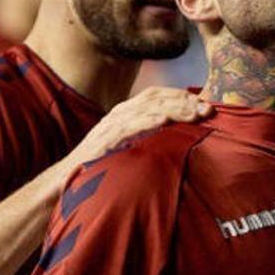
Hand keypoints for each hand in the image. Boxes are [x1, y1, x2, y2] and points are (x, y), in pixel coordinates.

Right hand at [69, 87, 212, 164]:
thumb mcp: (128, 145)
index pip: (157, 95)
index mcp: (126, 112)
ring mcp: (111, 125)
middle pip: (156, 98)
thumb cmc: (101, 164)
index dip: (181, 96)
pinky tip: (163, 121)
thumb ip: (147, 137)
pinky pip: (128, 126)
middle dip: (184, 101)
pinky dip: (146, 121)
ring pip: (146, 109)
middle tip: (207, 110)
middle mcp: (119, 113)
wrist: (67, 179)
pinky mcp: (104, 140)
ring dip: (173, 109)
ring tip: (193, 114)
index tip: (204, 105)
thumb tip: (177, 137)